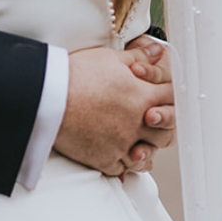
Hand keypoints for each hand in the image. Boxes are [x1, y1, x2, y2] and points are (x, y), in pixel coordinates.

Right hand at [52, 44, 174, 178]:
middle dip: (162, 126)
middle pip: (165, 132)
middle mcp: (137, 124)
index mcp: (142, 97)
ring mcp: (122, 144)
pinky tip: (121, 157)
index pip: (171, 99)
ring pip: (147, 154)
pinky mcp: (104, 159)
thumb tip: (155, 52)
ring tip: (140, 142)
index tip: (164, 95)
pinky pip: (123, 168)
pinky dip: (124, 164)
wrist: (49, 97)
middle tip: (154, 120)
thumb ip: (137, 57)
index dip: (170, 96)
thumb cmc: (76, 75)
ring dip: (146, 148)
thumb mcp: (109, 58)